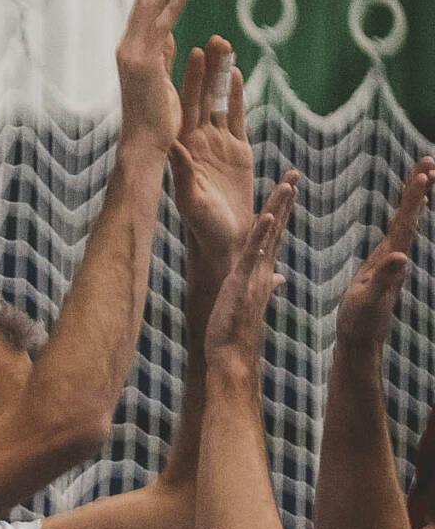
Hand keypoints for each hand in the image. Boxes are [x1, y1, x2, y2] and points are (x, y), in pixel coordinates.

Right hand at [116, 0, 194, 150]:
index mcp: (133, 53)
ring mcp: (132, 55)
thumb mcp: (160, 79)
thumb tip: (168, 34)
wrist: (144, 144)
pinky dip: (171, 6)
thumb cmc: (155, 119)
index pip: (147, 13)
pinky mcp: (142, 63)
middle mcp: (128, 49)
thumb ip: (161, 54)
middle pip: (146, 2)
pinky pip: (158, 26)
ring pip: (150, 7)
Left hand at [170, 35, 253, 262]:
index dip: (190, 81)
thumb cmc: (202, 225)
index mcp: (185, 149)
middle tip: (214, 40)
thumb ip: (183, 173)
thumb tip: (173, 146)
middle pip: (204, 97)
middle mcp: (199, 142)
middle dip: (209, 69)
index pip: (187, 107)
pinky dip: (236, 96)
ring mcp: (218, 144)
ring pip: (221, 102)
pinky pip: (237, 117)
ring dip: (223, 76)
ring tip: (226, 47)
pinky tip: (237, 75)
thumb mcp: (190, 199)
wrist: (224, 240)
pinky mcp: (238, 151)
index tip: (194, 54)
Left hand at [205, 173, 296, 372]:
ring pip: (268, 235)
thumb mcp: (250, 300)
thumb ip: (266, 285)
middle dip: (285, 200)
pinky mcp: (243, 281)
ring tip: (287, 184)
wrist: (233, 354)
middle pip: (276, 227)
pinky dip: (262, 235)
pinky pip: (254, 254)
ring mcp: (254, 274)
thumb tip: (279, 278)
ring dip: (278, 209)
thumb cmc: (235, 331)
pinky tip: (268, 215)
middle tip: (295, 174)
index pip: (274, 236)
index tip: (289, 190)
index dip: (282, 212)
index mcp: (260, 272)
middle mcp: (262, 269)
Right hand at [334, 157, 431, 362]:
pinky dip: (405, 215)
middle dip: (420, 189)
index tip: (423, 174)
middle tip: (429, 160)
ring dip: (416, 198)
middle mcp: (396, 256)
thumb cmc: (360, 321)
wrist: (360, 339)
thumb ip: (384, 279)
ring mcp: (391, 260)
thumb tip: (401, 257)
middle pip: (412, 216)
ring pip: (407, 222)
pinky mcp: (384, 265)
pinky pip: (398, 232)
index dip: (414, 199)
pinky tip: (407, 211)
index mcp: (392, 260)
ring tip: (424, 175)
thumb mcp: (368, 300)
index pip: (405, 223)